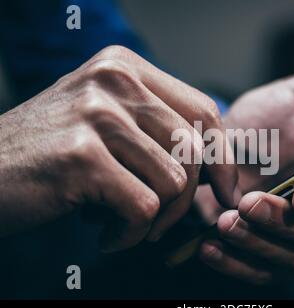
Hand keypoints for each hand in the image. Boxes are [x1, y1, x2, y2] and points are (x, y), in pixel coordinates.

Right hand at [0, 45, 237, 251]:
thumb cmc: (50, 154)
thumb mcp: (106, 123)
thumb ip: (157, 130)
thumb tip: (217, 165)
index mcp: (125, 68)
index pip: (204, 111)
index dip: (223, 157)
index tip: (225, 191)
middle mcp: (114, 81)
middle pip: (194, 150)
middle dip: (187, 200)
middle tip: (158, 220)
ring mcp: (97, 116)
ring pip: (174, 183)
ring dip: (156, 219)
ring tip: (121, 223)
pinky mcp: (81, 157)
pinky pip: (143, 209)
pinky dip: (130, 235)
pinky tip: (104, 234)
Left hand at [197, 70, 293, 283]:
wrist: (231, 142)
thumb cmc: (274, 116)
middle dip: (286, 224)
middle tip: (247, 204)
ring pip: (292, 258)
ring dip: (256, 243)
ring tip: (223, 222)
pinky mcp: (272, 256)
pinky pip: (260, 272)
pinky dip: (235, 264)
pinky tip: (210, 248)